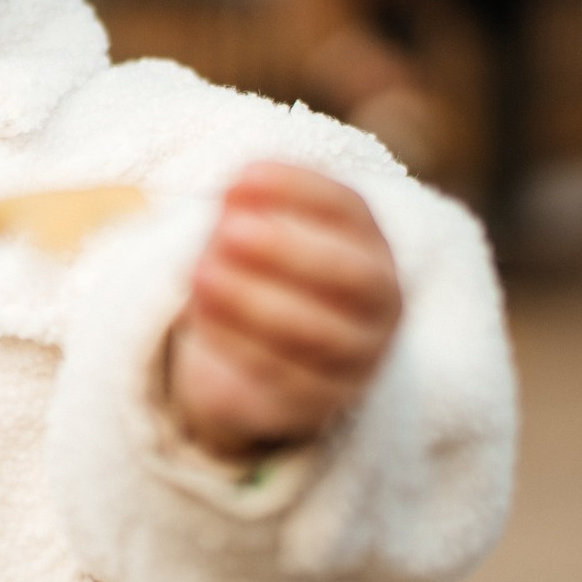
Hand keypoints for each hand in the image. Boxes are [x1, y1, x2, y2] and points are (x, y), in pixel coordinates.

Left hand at [167, 162, 402, 461]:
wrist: (257, 361)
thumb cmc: (260, 276)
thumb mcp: (255, 233)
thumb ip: (249, 210)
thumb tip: (233, 192)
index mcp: (369, 245)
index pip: (350, 209)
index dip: (298, 189)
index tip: (240, 178)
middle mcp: (380, 302)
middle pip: (354, 275)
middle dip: (289, 249)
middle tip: (227, 231)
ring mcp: (359, 357)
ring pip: (322, 335)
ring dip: (257, 302)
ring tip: (201, 275)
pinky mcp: (322, 404)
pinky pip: (289, 382)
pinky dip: (244, 349)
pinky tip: (202, 324)